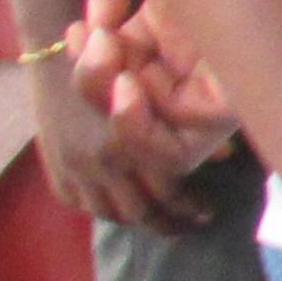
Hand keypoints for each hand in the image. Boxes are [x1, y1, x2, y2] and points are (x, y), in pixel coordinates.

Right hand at [23, 43, 203, 231]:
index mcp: (128, 145)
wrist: (62, 54)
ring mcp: (74, 169)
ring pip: (111, 214)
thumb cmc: (120, 64)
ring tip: (164, 226)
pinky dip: (102, 210)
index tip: (208, 212)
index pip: (166, 193)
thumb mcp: (156, 92)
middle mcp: (100, 163)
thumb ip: (183, 126)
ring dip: (138, 221)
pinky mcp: (56, 168)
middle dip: (169, 223)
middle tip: (192, 226)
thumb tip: (225, 156)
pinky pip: (80, 203)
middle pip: (140, 212)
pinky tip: (121, 210)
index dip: (189, 206)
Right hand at [71, 0, 237, 162]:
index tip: (81, 28)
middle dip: (92, 84)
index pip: (112, 74)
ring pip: (145, 140)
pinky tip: (130, 87)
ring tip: (114, 67)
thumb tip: (95, 20)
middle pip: (124, 111)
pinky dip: (139, 130)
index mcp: (162, 35)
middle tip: (100, 40)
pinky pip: (176, 149)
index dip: (87, 62)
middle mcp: (186, 68)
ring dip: (111, 110)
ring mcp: (208, 91)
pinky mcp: (232, 108)